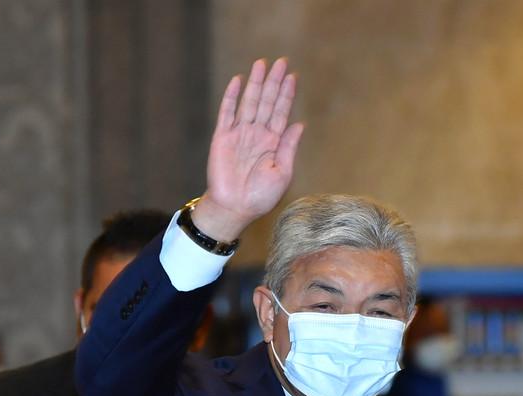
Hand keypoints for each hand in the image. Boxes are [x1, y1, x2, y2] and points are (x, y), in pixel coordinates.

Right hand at [195, 57, 303, 241]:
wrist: (235, 208)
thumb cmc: (260, 197)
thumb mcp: (282, 173)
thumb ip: (289, 147)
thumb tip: (300, 123)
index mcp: (273, 143)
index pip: (281, 112)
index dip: (286, 94)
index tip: (293, 76)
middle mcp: (257, 135)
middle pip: (267, 102)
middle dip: (273, 82)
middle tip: (281, 61)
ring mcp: (239, 134)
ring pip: (249, 102)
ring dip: (256, 83)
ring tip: (261, 63)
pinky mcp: (222, 137)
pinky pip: (227, 112)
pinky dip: (232, 96)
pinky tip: (238, 81)